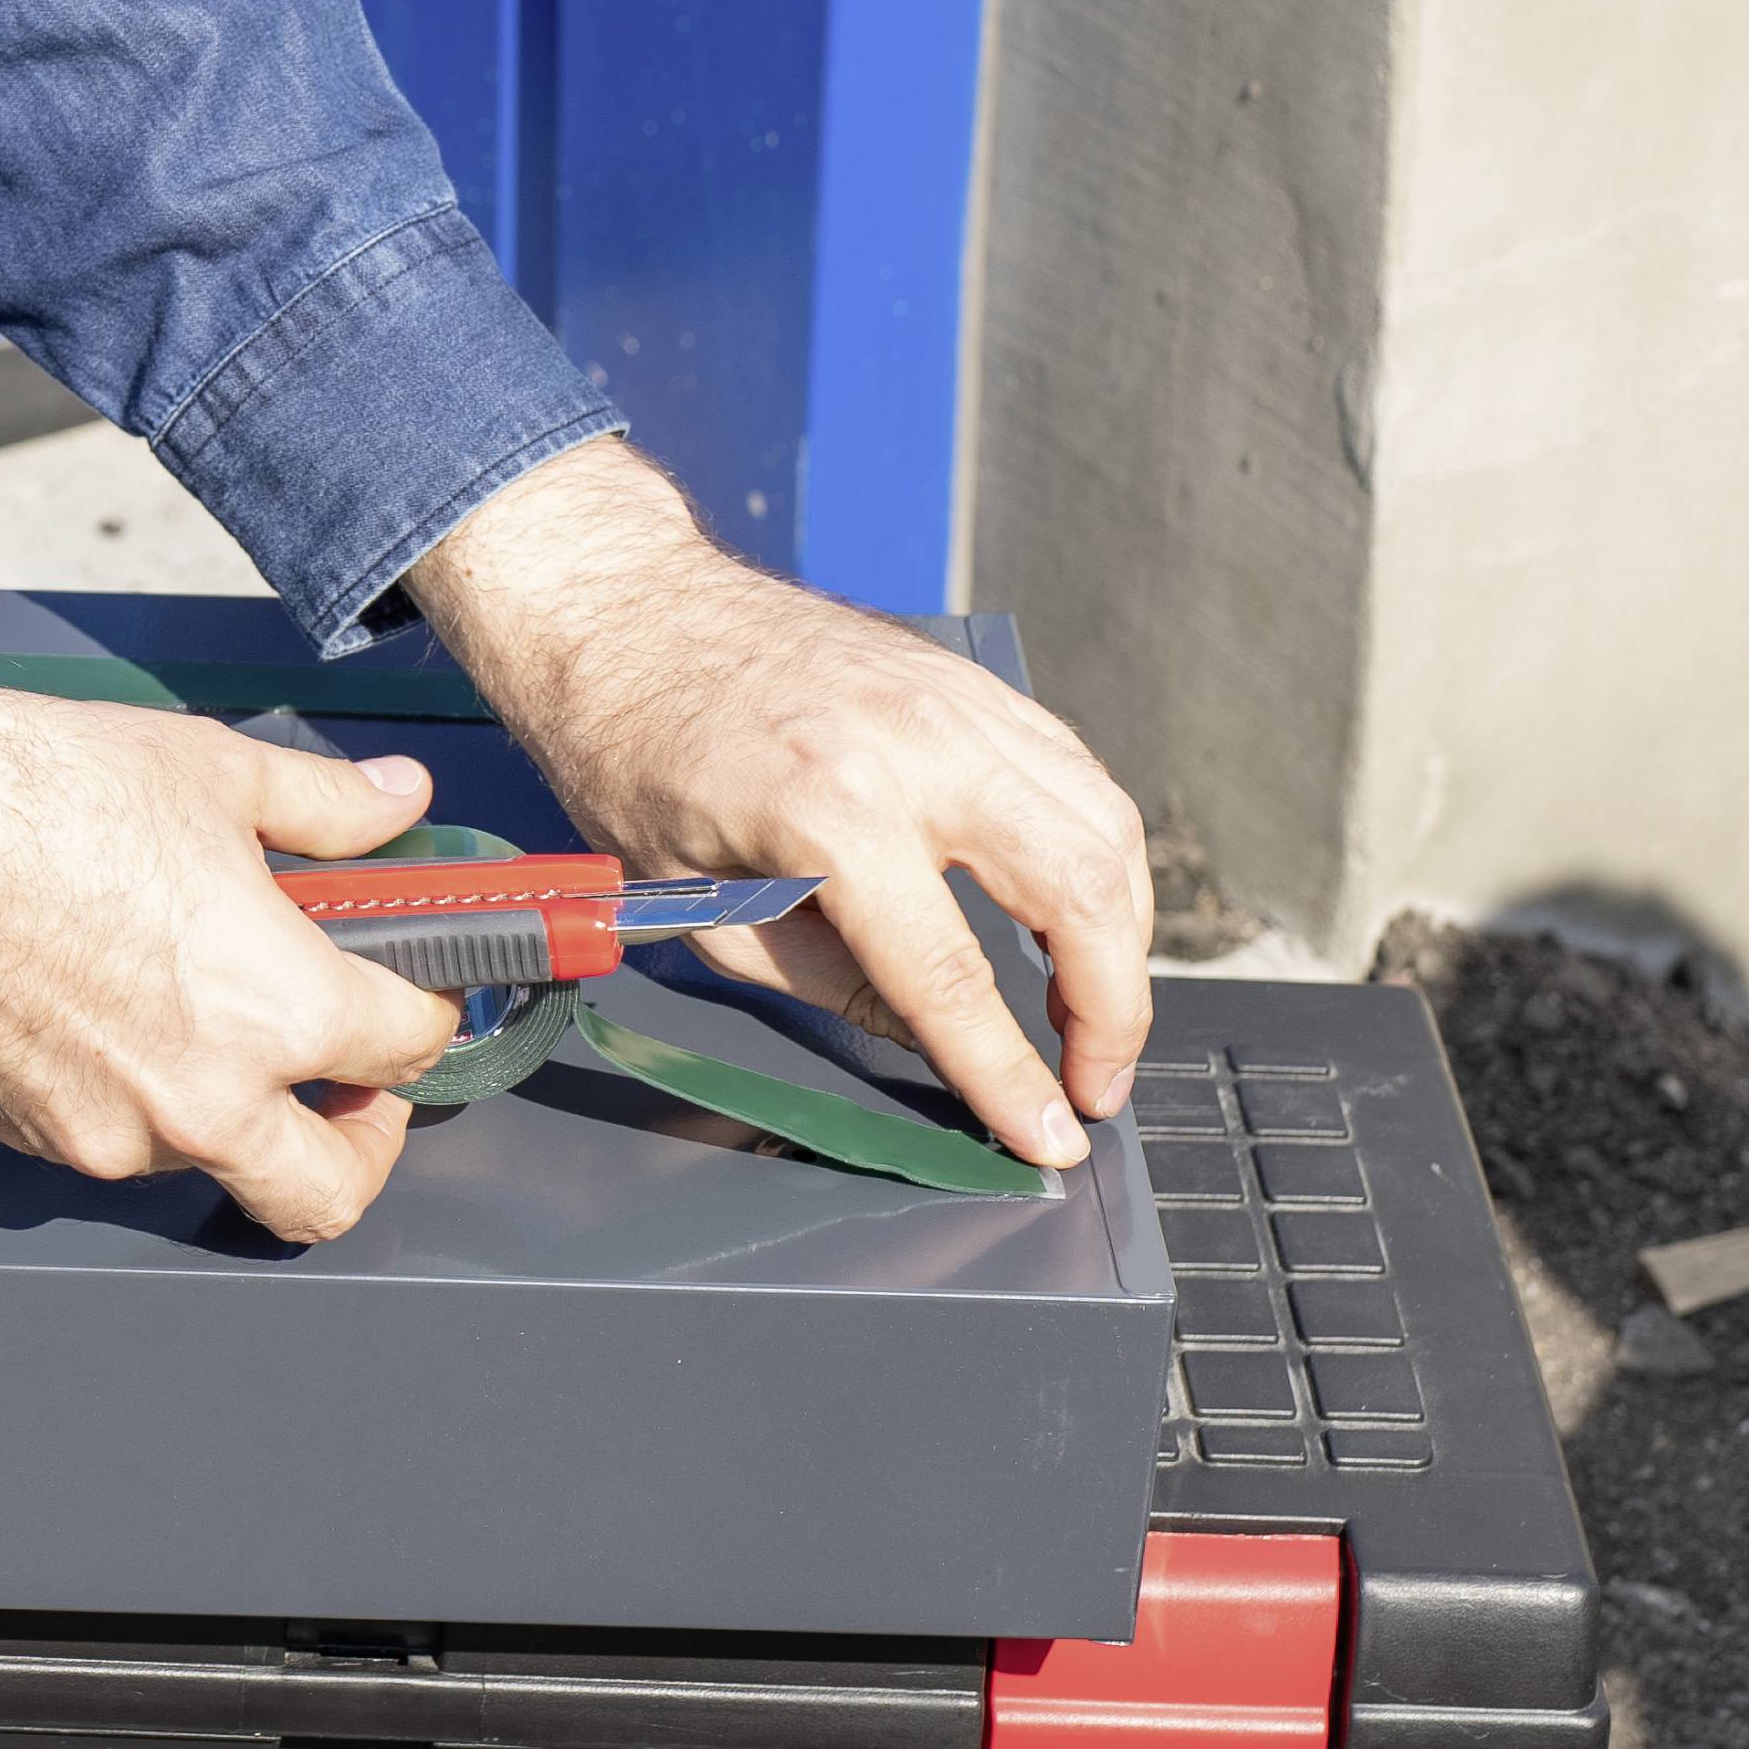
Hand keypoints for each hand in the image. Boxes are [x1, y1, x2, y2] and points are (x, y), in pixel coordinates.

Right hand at [0, 680, 468, 1242]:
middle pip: (330, 1190)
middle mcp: (204, 1099)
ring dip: (236, 1111)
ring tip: (206, 1015)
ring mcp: (112, 1133)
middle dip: (362, 1143)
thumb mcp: (212, 770)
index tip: (410, 986)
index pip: (409, 1047)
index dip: (426, 1007)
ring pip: (215, 1163)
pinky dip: (137, 1098)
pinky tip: (112, 1014)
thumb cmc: (34, 795)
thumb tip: (394, 801)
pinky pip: (117, 1140)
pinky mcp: (33, 1137)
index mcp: (277, 1009)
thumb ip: (326, 807)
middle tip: (352, 1085)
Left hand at [408, 437, 1153, 1168]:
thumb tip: (930, 1044)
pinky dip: (1100, 856)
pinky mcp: (972, 684)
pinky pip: (1078, 776)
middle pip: (1082, 892)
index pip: (952, 976)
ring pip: (1106, 827)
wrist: (625, 611)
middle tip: (1096, 1083)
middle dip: (1114, 1010)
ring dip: (1124, 935)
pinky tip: (1080, 911)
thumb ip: (827, 982)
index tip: (1052, 1136)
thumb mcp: (701, 905)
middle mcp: (915, 747)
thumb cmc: (634, 753)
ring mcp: (957, 702)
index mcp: (829, 811)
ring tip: (1093, 1012)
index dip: (1011, 1074)